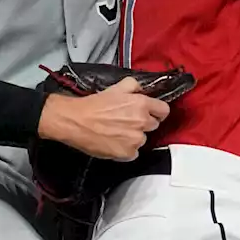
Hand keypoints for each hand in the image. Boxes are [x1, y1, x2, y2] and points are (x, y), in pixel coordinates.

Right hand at [37, 78, 170, 160]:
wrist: (76, 121)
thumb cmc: (93, 105)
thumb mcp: (116, 87)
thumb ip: (134, 86)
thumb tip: (142, 89)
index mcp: (142, 104)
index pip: (164, 110)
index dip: (157, 112)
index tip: (152, 113)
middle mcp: (142, 122)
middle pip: (153, 125)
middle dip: (143, 123)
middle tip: (128, 121)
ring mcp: (135, 139)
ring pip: (143, 140)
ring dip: (134, 137)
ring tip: (118, 132)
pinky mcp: (127, 153)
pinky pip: (133, 153)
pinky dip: (126, 150)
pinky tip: (115, 142)